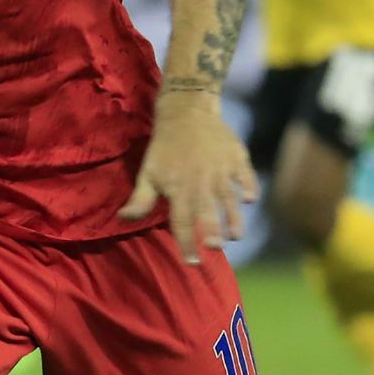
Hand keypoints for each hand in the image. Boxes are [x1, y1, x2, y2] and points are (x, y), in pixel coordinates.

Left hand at [118, 89, 258, 264]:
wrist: (186, 112)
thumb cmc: (164, 148)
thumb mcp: (148, 173)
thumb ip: (140, 199)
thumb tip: (123, 219)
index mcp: (178, 188)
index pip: (180, 221)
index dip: (185, 242)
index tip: (191, 262)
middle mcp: (201, 182)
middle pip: (207, 212)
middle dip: (211, 231)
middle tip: (214, 248)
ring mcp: (222, 170)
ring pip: (230, 199)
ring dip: (233, 219)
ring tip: (235, 236)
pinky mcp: (237, 158)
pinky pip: (247, 177)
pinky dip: (250, 188)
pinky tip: (250, 201)